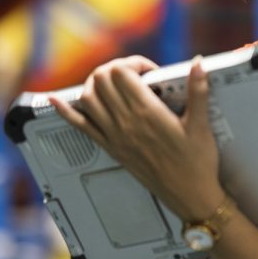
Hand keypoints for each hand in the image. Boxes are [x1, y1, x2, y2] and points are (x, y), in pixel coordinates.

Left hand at [49, 55, 225, 221]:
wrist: (188, 194)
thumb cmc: (196, 163)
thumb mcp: (201, 124)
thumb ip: (198, 90)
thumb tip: (198, 65)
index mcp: (147, 112)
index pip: (123, 72)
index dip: (135, 63)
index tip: (150, 71)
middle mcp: (126, 122)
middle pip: (103, 79)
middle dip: (116, 69)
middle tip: (133, 75)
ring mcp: (114, 136)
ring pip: (88, 96)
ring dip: (96, 83)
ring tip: (113, 83)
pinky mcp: (110, 148)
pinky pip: (80, 126)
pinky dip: (64, 111)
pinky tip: (56, 102)